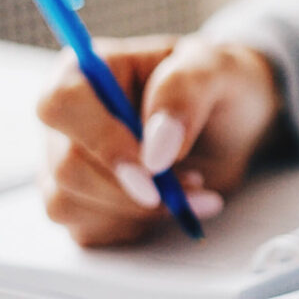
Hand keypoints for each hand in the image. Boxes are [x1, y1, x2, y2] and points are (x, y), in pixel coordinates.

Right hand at [37, 35, 282, 246]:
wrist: (236, 121)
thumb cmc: (220, 84)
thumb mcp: (216, 69)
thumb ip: (183, 94)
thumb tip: (155, 148)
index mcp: (88, 70)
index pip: (62, 105)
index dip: (102, 141)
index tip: (154, 167)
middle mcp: (69, 117)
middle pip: (66, 165)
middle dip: (133, 188)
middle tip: (194, 181)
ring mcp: (69, 161)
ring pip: (69, 203)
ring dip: (139, 210)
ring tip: (192, 186)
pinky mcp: (82, 201)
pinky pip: (87, 229)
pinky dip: (136, 226)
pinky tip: (172, 205)